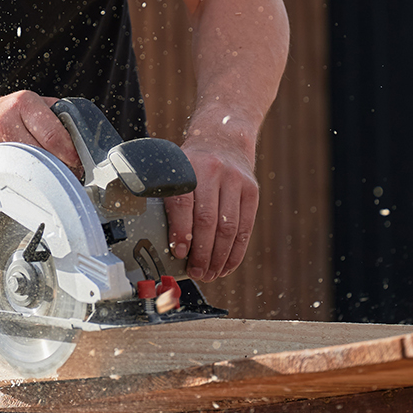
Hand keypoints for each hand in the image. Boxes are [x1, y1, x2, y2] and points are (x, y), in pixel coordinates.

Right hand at [0, 91, 82, 177]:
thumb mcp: (22, 106)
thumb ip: (50, 112)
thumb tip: (79, 129)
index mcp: (23, 103)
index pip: (55, 134)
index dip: (71, 152)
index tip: (78, 161)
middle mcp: (8, 120)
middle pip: (46, 152)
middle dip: (62, 165)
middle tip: (70, 172)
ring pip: (34, 166)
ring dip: (48, 175)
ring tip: (52, 176)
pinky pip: (18, 176)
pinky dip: (29, 181)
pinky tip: (30, 179)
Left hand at [164, 144, 258, 281]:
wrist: (223, 138)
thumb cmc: (192, 163)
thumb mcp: (176, 170)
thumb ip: (169, 198)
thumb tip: (161, 240)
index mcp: (187, 166)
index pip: (183, 203)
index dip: (180, 231)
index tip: (179, 253)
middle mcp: (213, 171)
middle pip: (207, 220)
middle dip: (201, 252)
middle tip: (196, 272)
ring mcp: (236, 180)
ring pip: (228, 227)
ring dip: (219, 257)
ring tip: (210, 273)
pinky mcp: (251, 191)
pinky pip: (245, 227)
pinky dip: (236, 251)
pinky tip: (227, 265)